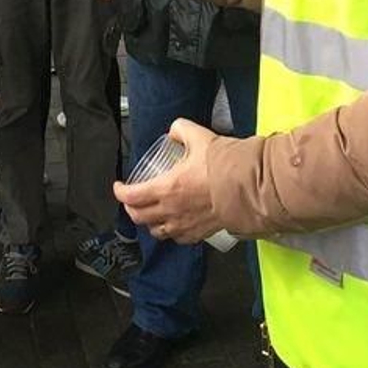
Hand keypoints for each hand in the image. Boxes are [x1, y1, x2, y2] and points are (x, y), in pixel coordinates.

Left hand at [113, 119, 222, 243]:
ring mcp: (184, 225)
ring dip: (150, 223)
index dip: (120, 192)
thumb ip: (181, 129)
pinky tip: (174, 225)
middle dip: (131, 208)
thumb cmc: (222, 165)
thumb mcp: (198, 136)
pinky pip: (178, 238)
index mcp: (166, 188)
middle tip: (132, 200)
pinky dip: (171, 232)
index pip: (131, 196)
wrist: (247, 187)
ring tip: (151, 214)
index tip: (119, 186)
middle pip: (139, 217)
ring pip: (156, 231)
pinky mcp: (199, 234)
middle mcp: (171, 210)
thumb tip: (174, 130)